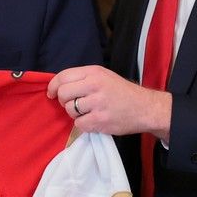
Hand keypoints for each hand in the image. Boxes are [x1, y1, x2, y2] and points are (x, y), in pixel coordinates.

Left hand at [47, 65, 171, 140]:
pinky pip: (79, 124)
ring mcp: (97, 103)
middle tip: (72, 104)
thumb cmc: (122, 92)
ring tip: (88, 111)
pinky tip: (94, 120)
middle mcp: (94, 85)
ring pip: (69, 109)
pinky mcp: (100, 120)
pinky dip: (84, 124)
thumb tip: (58, 85)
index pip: (63, 76)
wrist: (145, 108)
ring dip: (75, 113)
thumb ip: (83, 78)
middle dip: (63, 101)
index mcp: (94, 72)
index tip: (51, 93)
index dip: (53, 86)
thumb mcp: (104, 76)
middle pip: (62, 94)